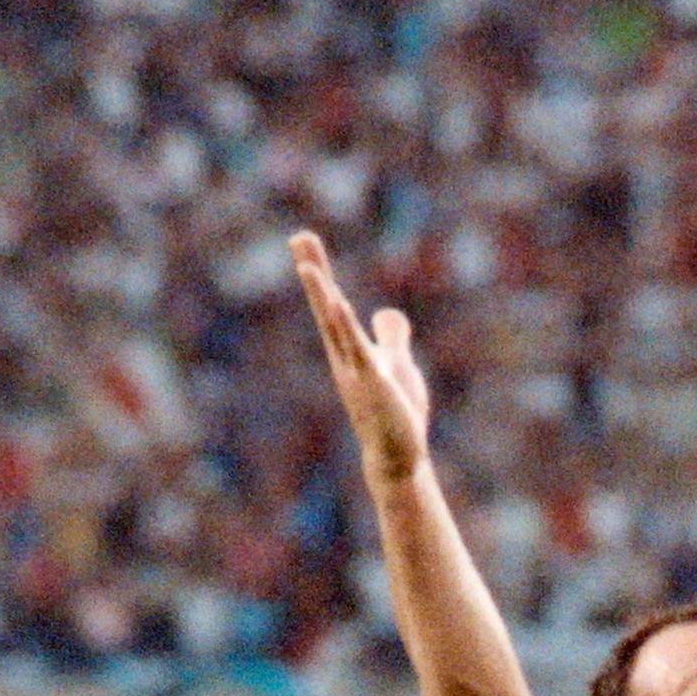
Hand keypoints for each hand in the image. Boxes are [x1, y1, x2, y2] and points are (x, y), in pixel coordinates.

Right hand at [289, 230, 431, 491]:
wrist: (398, 460)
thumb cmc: (396, 416)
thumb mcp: (398, 366)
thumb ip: (391, 338)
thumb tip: (385, 311)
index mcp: (351, 350)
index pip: (332, 304)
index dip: (320, 272)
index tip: (302, 240)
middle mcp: (345, 357)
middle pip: (327, 307)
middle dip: (315, 272)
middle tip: (298, 235)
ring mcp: (355, 371)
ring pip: (336, 327)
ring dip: (322, 296)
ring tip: (307, 265)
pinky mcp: (372, 385)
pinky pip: (357, 351)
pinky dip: (346, 327)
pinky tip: (337, 305)